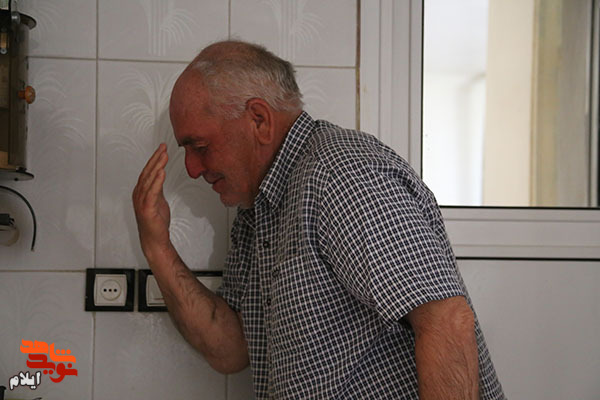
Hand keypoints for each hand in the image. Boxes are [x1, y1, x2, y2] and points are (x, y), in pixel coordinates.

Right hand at [132, 143, 172, 260]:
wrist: (154, 240)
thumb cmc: (155, 222)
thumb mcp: (158, 200)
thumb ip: (158, 187)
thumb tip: (161, 175)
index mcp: (141, 192)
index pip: (147, 171)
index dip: (154, 159)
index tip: (162, 148)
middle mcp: (139, 194)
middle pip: (147, 172)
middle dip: (155, 159)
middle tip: (163, 147)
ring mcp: (141, 201)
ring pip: (149, 180)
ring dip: (156, 166)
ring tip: (164, 156)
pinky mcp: (147, 209)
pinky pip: (152, 192)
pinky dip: (157, 181)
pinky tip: (161, 172)